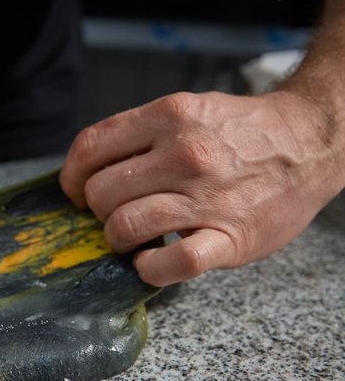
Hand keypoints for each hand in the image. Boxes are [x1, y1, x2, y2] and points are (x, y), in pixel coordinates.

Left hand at [60, 90, 344, 285]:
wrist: (309, 143)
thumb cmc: (239, 132)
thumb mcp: (187, 110)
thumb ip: (139, 135)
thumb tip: (88, 170)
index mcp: (168, 117)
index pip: (89, 148)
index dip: (71, 176)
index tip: (75, 192)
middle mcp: (184, 154)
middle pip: (100, 192)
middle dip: (96, 210)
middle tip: (112, 214)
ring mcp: (207, 197)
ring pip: (125, 225)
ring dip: (116, 239)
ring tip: (130, 239)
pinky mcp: (230, 237)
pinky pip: (173, 263)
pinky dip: (150, 269)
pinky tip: (149, 263)